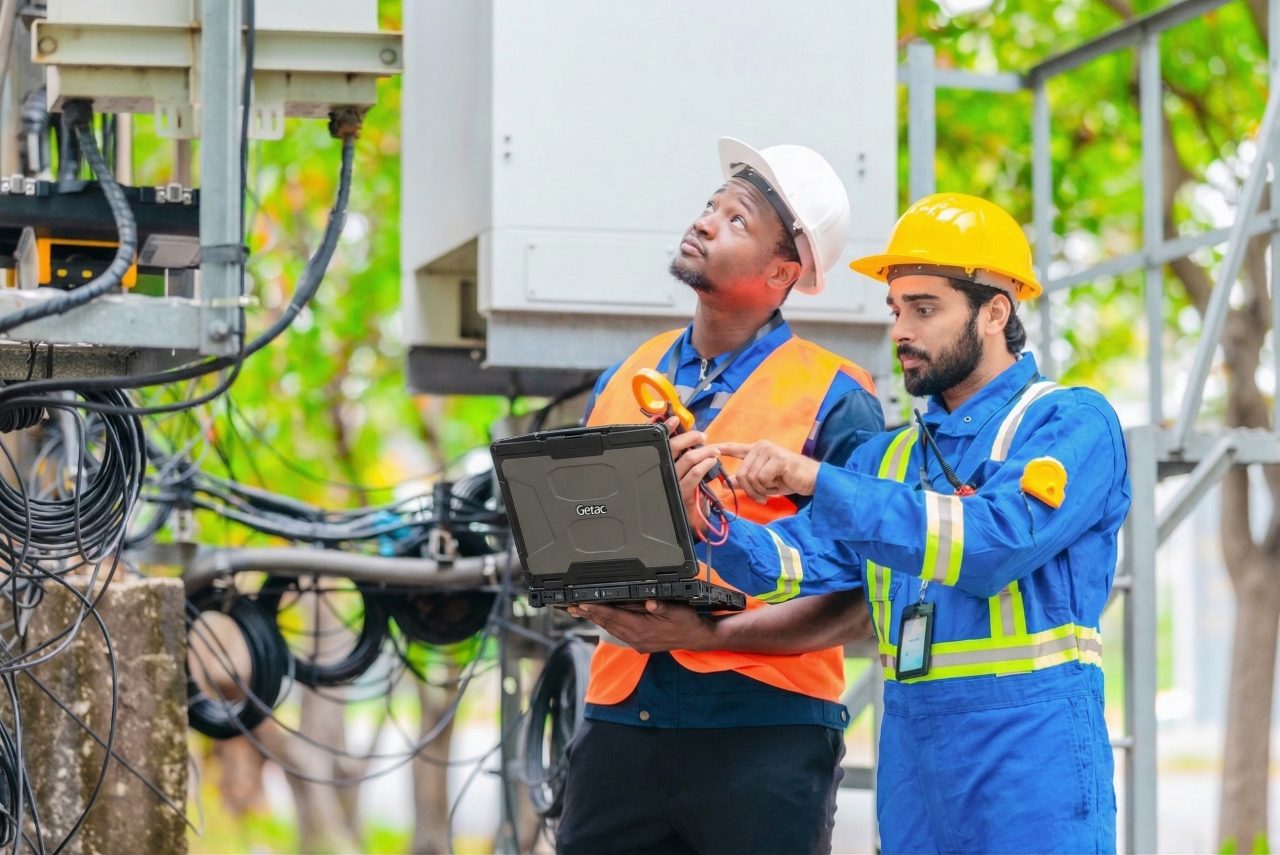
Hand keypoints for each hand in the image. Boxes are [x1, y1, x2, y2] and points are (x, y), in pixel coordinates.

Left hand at [566, 600, 715, 652]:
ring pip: (610, 629)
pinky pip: (617, 632)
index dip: (596, 610)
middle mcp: (636, 638)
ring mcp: (637, 642)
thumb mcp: (677, 611)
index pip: (614, 617)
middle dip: (589, 615)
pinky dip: (606, 623)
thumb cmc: (687, 622)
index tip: (581, 604)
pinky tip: (600, 618)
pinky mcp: (639, 643)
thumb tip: (650, 602)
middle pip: (607, 624)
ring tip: (579, 611)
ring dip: (594, 620)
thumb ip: (661, 606)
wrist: (697, 638)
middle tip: (570, 607)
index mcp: (642, 629)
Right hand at [668, 421, 719, 535]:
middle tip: (702, 437)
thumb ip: (683, 458)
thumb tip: (690, 438)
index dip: (666, 429)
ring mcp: (672, 483)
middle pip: (673, 447)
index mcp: (660, 465)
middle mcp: (663, 473)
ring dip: (704, 451)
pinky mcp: (682, 493)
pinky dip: (706, 464)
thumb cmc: (686, 494)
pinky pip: (695, 474)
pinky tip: (712, 461)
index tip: (674, 420)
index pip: (660, 443)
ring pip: (688, 458)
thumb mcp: (682, 475)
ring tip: (713, 451)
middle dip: (690, 438)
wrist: (689, 520)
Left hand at [718, 440, 820, 500]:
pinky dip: (768, 487)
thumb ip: (746, 481)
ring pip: (750, 477)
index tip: (710, 448)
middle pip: (741, 473)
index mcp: (758, 450)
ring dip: (761, 490)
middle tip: (762, 497)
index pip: (735, 448)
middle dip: (750, 490)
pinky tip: (779, 485)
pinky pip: (761, 478)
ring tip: (773, 489)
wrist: (813, 480)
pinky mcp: (777, 458)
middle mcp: (762, 446)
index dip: (721, 449)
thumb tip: (726, 482)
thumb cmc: (790, 480)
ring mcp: (769, 451)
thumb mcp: (764, 482)